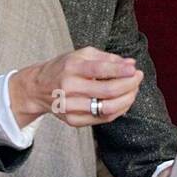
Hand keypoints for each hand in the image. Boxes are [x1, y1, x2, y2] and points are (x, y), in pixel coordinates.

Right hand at [9, 45, 142, 128]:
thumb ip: (106, 58)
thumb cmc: (64, 68)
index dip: (121, 70)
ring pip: (108, 108)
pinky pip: (103, 118)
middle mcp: (69, 88)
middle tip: (138, 77)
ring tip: (134, 90)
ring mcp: (71, 107)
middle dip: (129, 84)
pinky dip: (119, 110)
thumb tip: (130, 63)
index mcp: (71, 68)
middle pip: (107, 91)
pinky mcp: (73, 121)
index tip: (134, 69)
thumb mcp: (81, 55)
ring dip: (127, 99)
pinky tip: (124, 101)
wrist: (38, 88)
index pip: (100, 70)